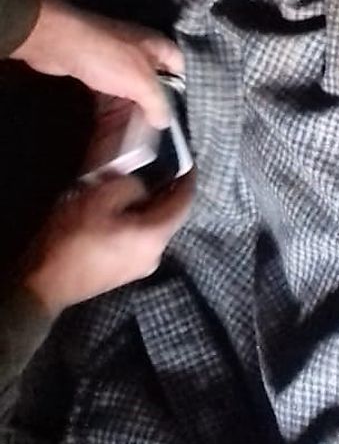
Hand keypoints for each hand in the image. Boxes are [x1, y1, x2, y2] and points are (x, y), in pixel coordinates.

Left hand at [10, 0, 182, 128]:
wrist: (61, 43)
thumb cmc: (109, 58)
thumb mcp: (142, 83)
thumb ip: (158, 104)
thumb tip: (164, 121)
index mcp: (157, 47)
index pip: (178, 67)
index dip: (178, 89)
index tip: (172, 113)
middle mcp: (138, 51)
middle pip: (150, 84)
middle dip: (148, 109)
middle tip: (148, 133)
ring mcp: (115, 60)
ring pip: (127, 91)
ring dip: (127, 113)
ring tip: (128, 139)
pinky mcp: (94, 68)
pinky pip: (108, 94)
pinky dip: (109, 110)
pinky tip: (107, 129)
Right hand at [23, 172, 195, 315]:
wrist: (45, 283)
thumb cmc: (73, 238)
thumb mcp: (100, 198)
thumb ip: (130, 185)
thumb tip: (141, 185)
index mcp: (155, 236)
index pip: (185, 201)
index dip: (187, 178)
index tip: (185, 160)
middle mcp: (156, 254)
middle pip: (169, 215)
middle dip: (162, 190)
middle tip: (151, 168)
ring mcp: (141, 266)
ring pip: (152, 227)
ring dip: (145, 206)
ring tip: (129, 187)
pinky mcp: (125, 272)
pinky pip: (139, 239)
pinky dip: (135, 222)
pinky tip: (117, 212)